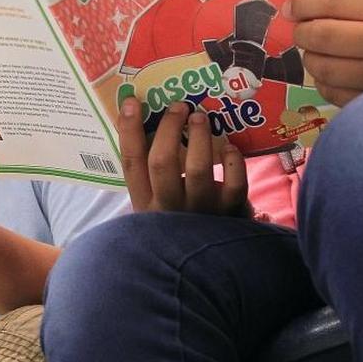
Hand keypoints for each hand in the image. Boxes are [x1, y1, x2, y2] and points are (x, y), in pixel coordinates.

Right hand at [117, 98, 248, 215]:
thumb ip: (153, 173)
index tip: (131, 102)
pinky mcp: (229, 214)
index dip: (128, 130)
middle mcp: (168, 209)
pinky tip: (230, 149)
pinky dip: (233, 162)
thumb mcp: (158, 202)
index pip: (130, 163)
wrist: (210, 259)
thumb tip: (153, 123)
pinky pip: (234, 184)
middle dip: (169, 128)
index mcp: (144, 203)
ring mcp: (200, 212)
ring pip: (198, 170)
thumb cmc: (182, 221)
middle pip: (161, 162)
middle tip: (179, 107)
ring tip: (201, 118)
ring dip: (200, 137)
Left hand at [284, 0, 362, 106]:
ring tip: (318, 53)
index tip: (289, 8)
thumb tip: (295, 10)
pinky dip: (324, 82)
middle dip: (302, 33)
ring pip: (322, 68)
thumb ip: (348, 4)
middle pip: (321, 35)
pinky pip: (331, 92)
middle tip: (301, 32)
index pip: (334, 1)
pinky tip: (332, 74)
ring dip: (311, 59)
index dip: (303, 4)